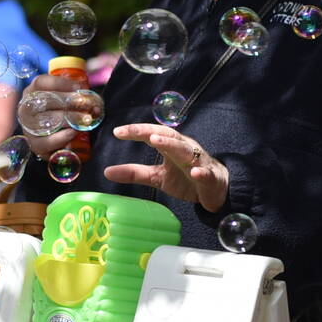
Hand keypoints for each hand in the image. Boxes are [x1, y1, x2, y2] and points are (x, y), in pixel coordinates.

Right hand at [20, 74, 79, 159]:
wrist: (50, 139)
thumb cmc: (59, 113)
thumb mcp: (64, 101)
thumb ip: (77, 96)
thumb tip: (93, 100)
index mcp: (32, 92)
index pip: (41, 82)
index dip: (61, 83)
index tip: (79, 87)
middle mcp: (26, 108)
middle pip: (46, 101)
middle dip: (70, 101)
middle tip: (87, 104)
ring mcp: (28, 127)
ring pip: (48, 120)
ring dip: (70, 119)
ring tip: (85, 119)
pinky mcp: (34, 144)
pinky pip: (46, 141)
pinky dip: (61, 137)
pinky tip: (73, 132)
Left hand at [105, 124, 230, 212]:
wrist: (216, 189)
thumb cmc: (185, 178)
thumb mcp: (157, 176)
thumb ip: (134, 173)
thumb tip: (106, 171)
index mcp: (171, 146)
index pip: (152, 134)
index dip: (136, 131)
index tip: (117, 132)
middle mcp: (184, 148)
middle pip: (167, 136)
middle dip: (150, 132)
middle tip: (133, 131)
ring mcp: (198, 162)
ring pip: (186, 150)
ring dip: (171, 144)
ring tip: (156, 141)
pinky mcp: (209, 177)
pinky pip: (205, 173)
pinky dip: (200, 172)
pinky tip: (194, 172)